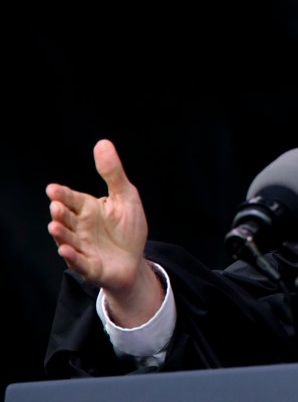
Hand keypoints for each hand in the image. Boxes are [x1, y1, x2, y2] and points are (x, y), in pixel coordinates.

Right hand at [47, 139, 163, 325]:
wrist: (134, 260)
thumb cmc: (127, 227)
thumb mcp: (125, 197)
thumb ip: (113, 173)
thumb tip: (102, 143)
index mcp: (88, 209)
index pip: (73, 199)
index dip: (63, 195)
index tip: (53, 189)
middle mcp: (81, 228)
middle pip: (67, 219)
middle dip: (61, 214)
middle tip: (56, 207)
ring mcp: (83, 248)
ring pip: (68, 240)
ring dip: (61, 234)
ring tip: (55, 226)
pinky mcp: (90, 266)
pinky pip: (79, 262)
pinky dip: (72, 257)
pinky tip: (65, 250)